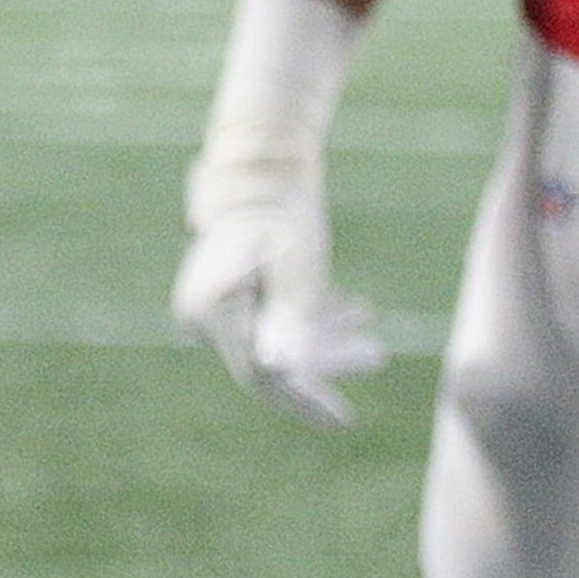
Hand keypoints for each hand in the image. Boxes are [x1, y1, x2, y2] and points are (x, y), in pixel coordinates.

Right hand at [174, 116, 384, 426]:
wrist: (260, 167)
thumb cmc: (281, 210)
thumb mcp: (296, 265)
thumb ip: (289, 319)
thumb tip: (279, 369)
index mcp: (210, 308)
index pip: (264, 372)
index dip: (308, 394)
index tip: (348, 410)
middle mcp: (201, 316)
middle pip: (270, 364)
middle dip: (326, 363)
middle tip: (377, 354)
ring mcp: (211, 310)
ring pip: (275, 346)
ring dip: (323, 339)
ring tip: (365, 321)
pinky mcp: (228, 303)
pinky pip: (271, 327)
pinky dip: (309, 322)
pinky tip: (348, 307)